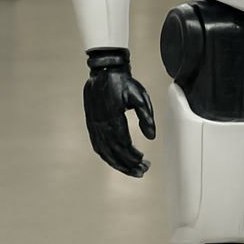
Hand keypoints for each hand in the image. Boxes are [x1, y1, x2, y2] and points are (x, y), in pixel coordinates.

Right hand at [81, 48, 155, 176]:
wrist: (104, 72)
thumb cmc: (123, 82)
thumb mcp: (140, 96)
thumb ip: (146, 117)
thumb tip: (152, 136)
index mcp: (112, 118)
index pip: (122, 143)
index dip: (132, 155)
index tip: (143, 161)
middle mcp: (99, 124)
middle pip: (113, 152)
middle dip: (128, 164)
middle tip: (142, 171)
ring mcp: (93, 125)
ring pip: (104, 152)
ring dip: (118, 164)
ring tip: (132, 171)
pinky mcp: (91, 124)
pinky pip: (98, 146)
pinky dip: (107, 157)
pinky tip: (116, 161)